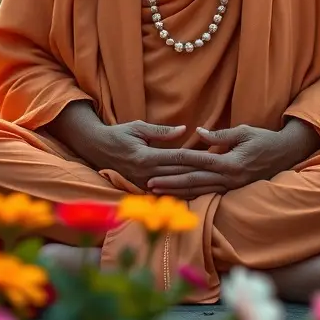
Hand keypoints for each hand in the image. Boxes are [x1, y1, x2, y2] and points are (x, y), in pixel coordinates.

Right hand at [83, 120, 203, 190]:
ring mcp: (144, 183)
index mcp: (146, 157)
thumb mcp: (139, 127)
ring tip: (215, 185)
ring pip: (176, 186)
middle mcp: (147, 173)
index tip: (215, 156)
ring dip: (196, 186)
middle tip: (223, 172)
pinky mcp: (143, 188)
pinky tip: (197, 192)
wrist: (97, 149)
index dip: (198, 157)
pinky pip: (167, 192)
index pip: (178, 158)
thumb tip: (185, 130)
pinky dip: (183, 192)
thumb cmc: (119, 134)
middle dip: (203, 173)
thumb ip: (162, 132)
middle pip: (181, 174)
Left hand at [146, 124, 316, 199]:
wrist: (286, 155)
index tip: (157, 165)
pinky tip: (177, 196)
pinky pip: (208, 194)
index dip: (176, 163)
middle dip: (170, 183)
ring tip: (158, 192)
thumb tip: (198, 133)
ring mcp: (231, 187)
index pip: (197, 162)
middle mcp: (229, 178)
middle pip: (193, 181)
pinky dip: (191, 195)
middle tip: (149, 184)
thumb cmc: (265, 139)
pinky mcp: (233, 190)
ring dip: (177, 192)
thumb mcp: (244, 132)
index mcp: (230, 163)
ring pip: (198, 190)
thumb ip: (221, 135)